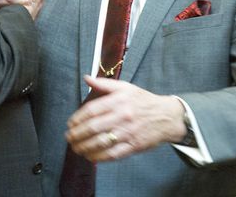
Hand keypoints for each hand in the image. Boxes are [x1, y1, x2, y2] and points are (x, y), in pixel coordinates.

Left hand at [64, 75, 186, 161]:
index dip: (78, 118)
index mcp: (119, 101)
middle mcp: (122, 116)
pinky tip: (90, 156)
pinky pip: (113, 154)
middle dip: (77, 134)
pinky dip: (99, 157)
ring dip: (85, 147)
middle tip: (69, 137)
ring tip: (76, 148)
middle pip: (94, 127)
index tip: (70, 124)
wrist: (166, 117)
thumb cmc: (143, 101)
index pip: (92, 110)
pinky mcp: (133, 146)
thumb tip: (87, 78)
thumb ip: (104, 84)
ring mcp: (128, 133)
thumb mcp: (125, 87)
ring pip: (101, 143)